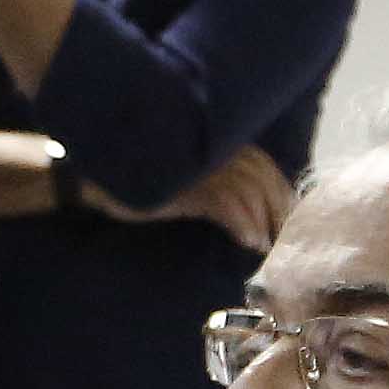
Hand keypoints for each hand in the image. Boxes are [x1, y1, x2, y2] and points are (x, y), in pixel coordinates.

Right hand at [110, 143, 291, 252]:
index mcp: (219, 142)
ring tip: (263, 246)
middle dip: (278, 211)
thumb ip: (223, 183)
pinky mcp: (187, 185)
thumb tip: (261, 210)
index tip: (287, 221)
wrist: (101, 184)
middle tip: (280, 240)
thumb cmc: (149, 185)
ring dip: (262, 221)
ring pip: (250, 191)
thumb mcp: (193, 180)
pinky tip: (247, 241)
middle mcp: (214, 147)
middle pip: (264, 177)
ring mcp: (200, 164)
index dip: (282, 194)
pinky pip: (227, 204)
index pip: (265, 165)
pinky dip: (243, 224)